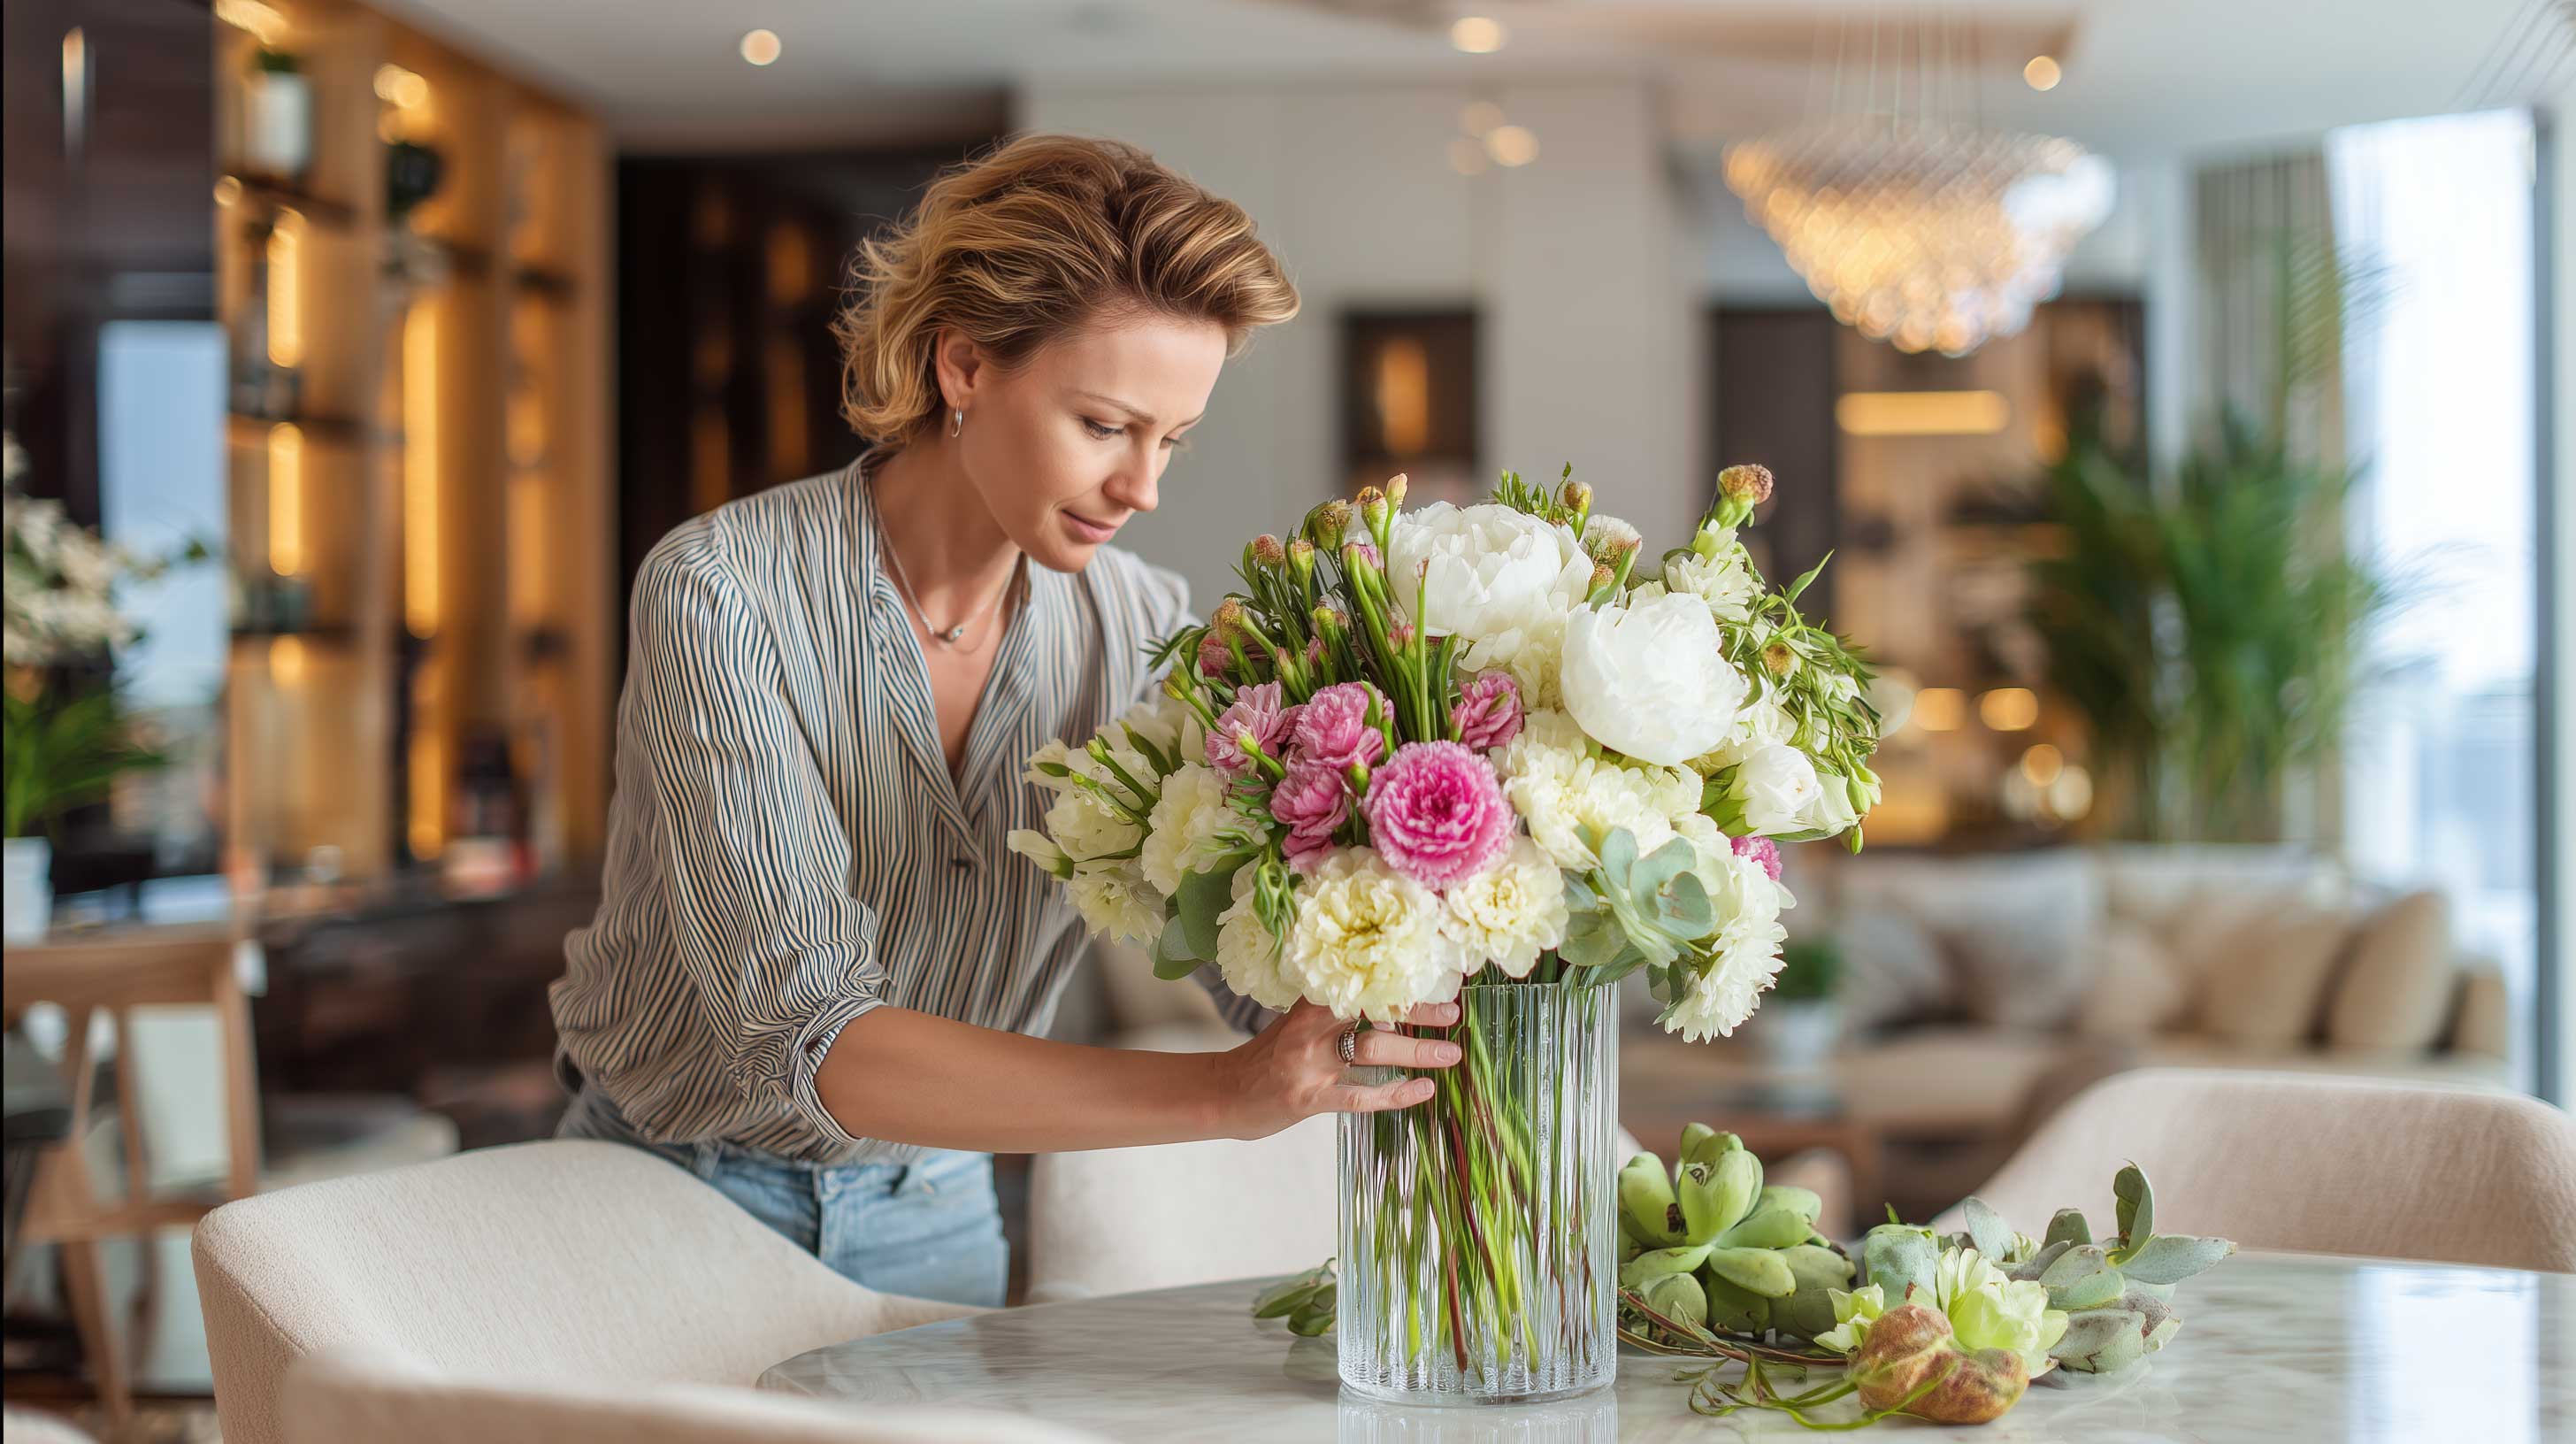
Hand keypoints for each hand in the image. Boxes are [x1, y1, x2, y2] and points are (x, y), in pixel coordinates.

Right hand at [1214, 1000, 1461, 1140]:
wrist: (1222, 1094)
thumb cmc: (1267, 1059)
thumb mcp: (1296, 1026)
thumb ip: (1337, 1018)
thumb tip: (1393, 1017)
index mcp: (1309, 1004)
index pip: (1360, 982)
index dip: (1399, 979)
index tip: (1432, 976)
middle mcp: (1309, 1028)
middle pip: (1370, 1010)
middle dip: (1417, 1010)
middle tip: (1453, 1012)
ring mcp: (1309, 1064)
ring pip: (1371, 1050)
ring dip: (1416, 1051)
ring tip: (1450, 1054)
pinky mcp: (1308, 1098)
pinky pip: (1360, 1096)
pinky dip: (1395, 1094)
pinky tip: (1423, 1090)